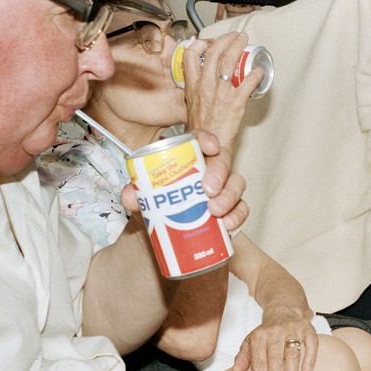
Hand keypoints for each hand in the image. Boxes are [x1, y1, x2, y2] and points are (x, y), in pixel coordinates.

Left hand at [119, 129, 248, 231]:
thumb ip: (137, 194)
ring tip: (215, 210)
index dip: (208, 140)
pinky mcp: (230, 209)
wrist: (167, 231)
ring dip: (229, 196)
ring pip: (236, 184)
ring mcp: (222, 189)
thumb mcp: (146, 198)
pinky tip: (228, 224)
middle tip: (207, 190)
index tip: (210, 147)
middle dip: (219, 173)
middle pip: (223, 162)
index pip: (201, 141)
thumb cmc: (160, 205)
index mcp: (190, 159)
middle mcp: (209, 170)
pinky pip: (240, 208)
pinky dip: (237, 216)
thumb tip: (129, 194)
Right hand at [182, 31, 261, 152]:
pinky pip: (248, 82)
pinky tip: (259, 70)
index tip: (208, 41)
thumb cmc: (201, 131)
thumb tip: (200, 84)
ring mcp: (221, 93)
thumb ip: (195, 93)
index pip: (190, 56)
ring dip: (239, 46)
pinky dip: (256, 74)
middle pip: (214, 52)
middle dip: (225, 39)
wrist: (208, 149)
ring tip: (244, 40)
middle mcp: (205, 86)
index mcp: (192, 86)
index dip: (199, 44)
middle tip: (234, 36)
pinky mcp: (236, 103)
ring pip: (230, 60)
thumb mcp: (190, 107)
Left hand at [232, 308, 318, 370]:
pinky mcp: (307, 328)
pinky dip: (310, 356)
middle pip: (276, 359)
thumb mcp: (251, 342)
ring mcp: (292, 329)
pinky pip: (311, 342)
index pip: (259, 360)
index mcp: (259, 336)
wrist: (283, 311)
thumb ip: (243, 358)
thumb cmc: (266, 334)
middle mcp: (275, 331)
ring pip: (293, 354)